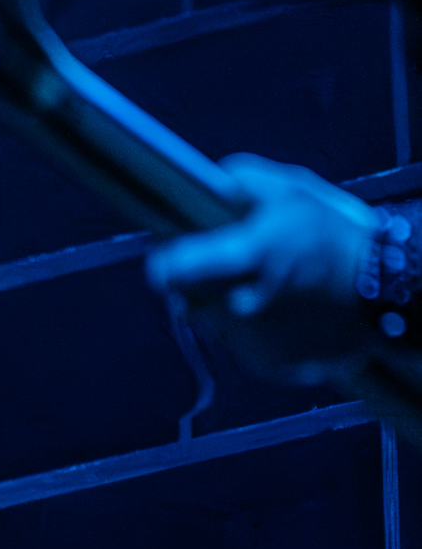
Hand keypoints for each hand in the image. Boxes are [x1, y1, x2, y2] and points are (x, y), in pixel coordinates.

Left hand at [146, 153, 380, 376]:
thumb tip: (206, 186)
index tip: (163, 261)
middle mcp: (244, 305)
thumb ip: (242, 183)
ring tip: (263, 288)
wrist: (384, 291)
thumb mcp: (293, 191)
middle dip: (197, 283)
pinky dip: (251, 330)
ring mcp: (254, 340)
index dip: (167, 263)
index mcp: (249, 257)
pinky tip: (278, 312)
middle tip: (228, 268)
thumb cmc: (335, 236)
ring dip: (225, 307)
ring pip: (214, 323)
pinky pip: (242, 345)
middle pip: (190, 298)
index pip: (181, 266)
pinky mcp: (267, 365)